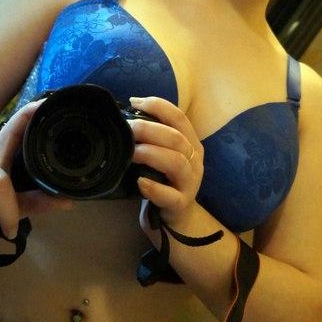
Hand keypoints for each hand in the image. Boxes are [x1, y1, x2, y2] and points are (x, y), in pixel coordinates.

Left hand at [127, 96, 203, 229]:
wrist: (176, 219)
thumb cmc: (164, 180)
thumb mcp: (163, 154)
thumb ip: (153, 137)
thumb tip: (126, 114)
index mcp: (191, 143)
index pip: (179, 117)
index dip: (157, 106)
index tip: (134, 102)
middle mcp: (194, 160)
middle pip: (176, 138)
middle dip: (148, 129)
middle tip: (127, 129)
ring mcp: (190, 183)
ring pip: (176, 162)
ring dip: (151, 153)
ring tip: (132, 153)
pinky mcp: (180, 204)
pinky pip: (170, 196)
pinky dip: (154, 188)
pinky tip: (140, 182)